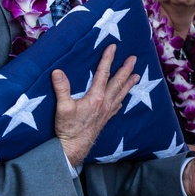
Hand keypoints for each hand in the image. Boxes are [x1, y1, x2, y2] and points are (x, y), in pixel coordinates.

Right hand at [53, 44, 137, 165]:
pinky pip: (116, 106)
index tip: (113, 47)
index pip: (103, 74)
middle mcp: (105, 103)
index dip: (108, 59)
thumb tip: (57, 72)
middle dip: (125, 69)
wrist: (73, 148)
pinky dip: (121, 99)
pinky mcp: (104, 120)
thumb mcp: (62, 107)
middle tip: (133, 58)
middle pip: (117, 82)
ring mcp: (106, 112)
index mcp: (96, 98)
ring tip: (137, 75)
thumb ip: (61, 89)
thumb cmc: (68, 129)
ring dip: (129, 83)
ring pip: (120, 94)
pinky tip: (123, 98)